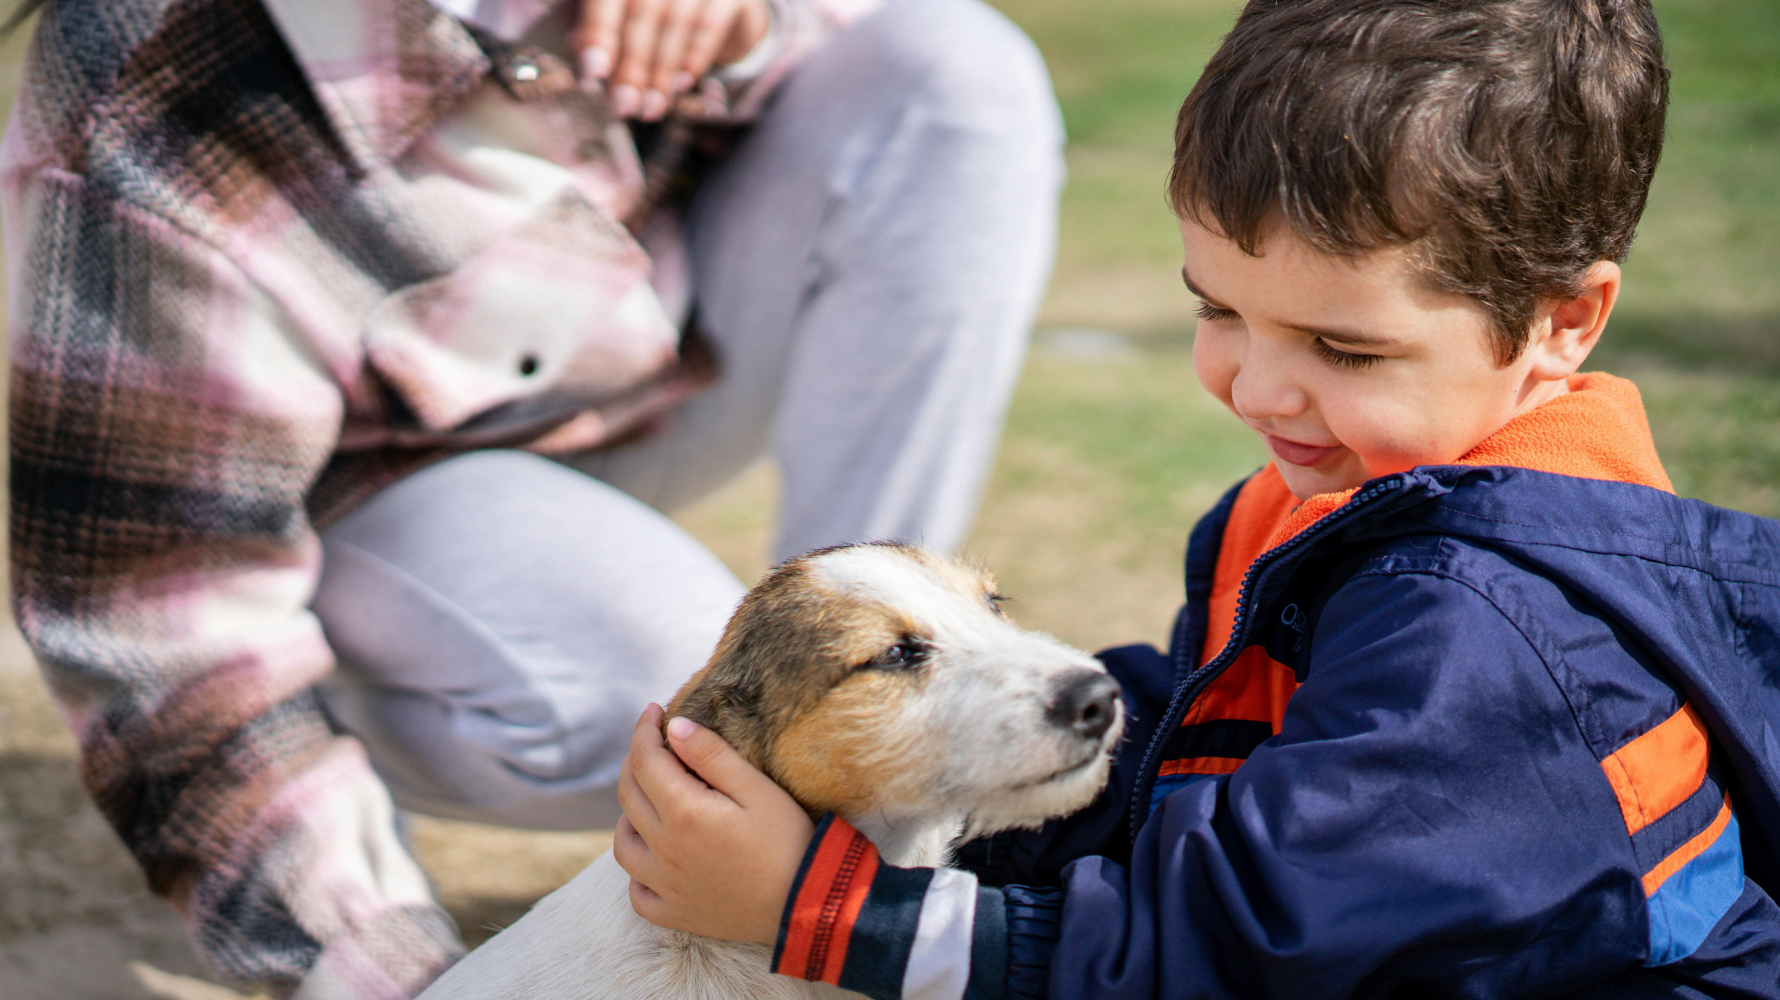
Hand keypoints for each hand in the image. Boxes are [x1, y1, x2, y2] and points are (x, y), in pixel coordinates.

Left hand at [573, 0, 771, 119]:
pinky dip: (693, 59)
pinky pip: (711, 25)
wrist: (717, 9)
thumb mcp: (621, 25)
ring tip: (651, 109)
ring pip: (676, 22)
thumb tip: (587, 65)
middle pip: (642, 10)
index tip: (594, 73)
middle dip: (632, 65)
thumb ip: (598, 37)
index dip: (598, 32)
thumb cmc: (654, 18)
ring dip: (661, 73)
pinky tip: (681, 86)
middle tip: (624, 106)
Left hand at [614, 704, 814, 943]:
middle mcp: (663, 849)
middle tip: (655, 744)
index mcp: (683, 812)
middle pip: (628, 795)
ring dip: (629, 813)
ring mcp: (665, 885)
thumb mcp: (758, 789)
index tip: (655, 711)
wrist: (806, 905)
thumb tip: (675, 726)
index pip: (645, 759)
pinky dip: (637, 869)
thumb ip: (712, 756)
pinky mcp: (674, 913)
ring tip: (652, 799)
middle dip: (636, 760)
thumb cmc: (789, 842)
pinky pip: (637, 891)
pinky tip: (655, 856)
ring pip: (623, 842)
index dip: (645, 730)